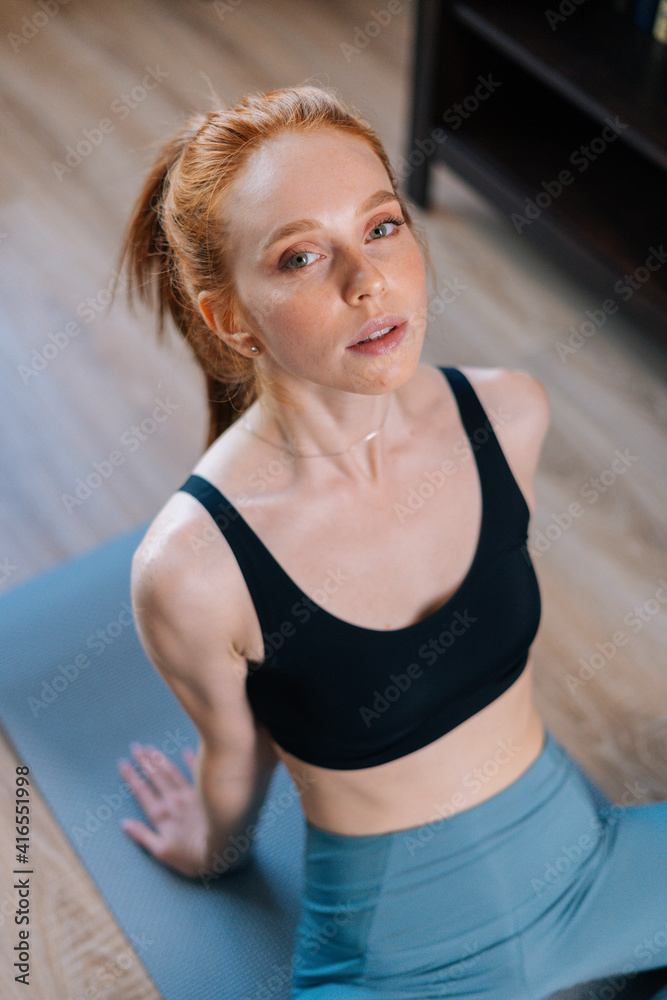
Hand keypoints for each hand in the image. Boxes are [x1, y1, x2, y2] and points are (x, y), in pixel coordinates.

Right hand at [118, 743, 209, 878]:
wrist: (223, 849)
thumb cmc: (191, 857)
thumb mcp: (162, 852)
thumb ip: (142, 836)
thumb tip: (124, 823)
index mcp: (161, 815)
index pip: (142, 792)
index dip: (131, 777)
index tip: (123, 763)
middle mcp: (173, 801)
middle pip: (156, 777)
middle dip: (144, 762)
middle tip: (135, 747)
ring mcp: (190, 795)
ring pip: (172, 772)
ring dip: (160, 760)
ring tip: (151, 748)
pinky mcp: (206, 794)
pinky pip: (196, 774)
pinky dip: (190, 761)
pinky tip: (186, 751)